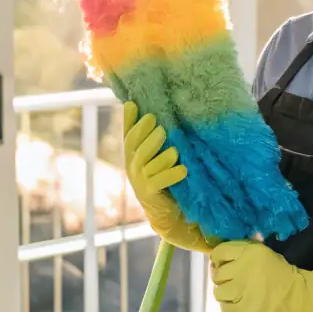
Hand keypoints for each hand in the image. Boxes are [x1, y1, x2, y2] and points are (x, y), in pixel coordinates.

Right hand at [123, 102, 211, 253]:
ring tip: (174, 151)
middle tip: (162, 128)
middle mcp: (132, 166)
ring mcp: (139, 181)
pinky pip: (159, 181)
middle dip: (147, 136)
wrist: (164, 209)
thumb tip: (131, 102)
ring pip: (147, 164)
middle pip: (136, 147)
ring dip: (162, 156)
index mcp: (132, 154)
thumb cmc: (159, 173)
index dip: (135, 123)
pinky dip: (172, 174)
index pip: (129, 135)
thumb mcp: (151, 151)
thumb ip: (142, 130)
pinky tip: (183, 170)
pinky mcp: (150, 193)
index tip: (146, 112)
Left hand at [210, 239, 302, 311]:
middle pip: (217, 274)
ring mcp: (240, 291)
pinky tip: (236, 303)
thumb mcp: (263, 252)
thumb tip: (223, 253)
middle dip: (221, 275)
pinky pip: (225, 308)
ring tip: (232, 292)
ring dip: (224, 291)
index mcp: (247, 252)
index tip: (221, 263)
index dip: (217, 258)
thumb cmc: (280, 271)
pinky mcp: (243, 310)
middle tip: (229, 279)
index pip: (219, 252)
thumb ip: (244, 250)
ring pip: (218, 292)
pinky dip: (228, 306)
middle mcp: (241, 270)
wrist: (296, 294)